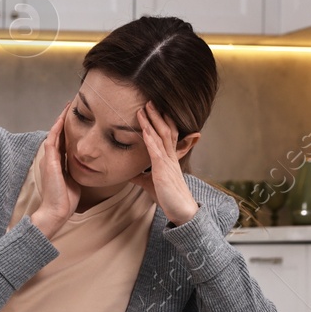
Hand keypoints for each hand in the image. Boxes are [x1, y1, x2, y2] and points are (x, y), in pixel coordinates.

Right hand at [31, 106, 80, 241]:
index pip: (63, 142)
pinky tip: (63, 117)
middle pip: (58, 134)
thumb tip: (89, 164)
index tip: (77, 119)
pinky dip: (57, 127)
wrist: (57, 210)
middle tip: (73, 106)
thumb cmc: (66, 200)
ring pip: (55, 133)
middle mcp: (52, 158)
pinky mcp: (50, 159)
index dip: (69, 130)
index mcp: (57, 163)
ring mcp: (49, 158)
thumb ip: (77, 169)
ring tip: (68, 107)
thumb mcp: (75, 180)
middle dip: (65, 121)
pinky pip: (53, 138)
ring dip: (61, 120)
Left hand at [130, 101, 198, 225]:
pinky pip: (156, 151)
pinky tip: (144, 130)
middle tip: (149, 101)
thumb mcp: (150, 183)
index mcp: (169, 158)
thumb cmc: (168, 197)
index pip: (166, 135)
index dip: (160, 121)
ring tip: (145, 108)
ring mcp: (168, 162)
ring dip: (152, 121)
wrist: (182, 210)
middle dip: (157, 115)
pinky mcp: (163, 170)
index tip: (152, 110)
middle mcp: (170, 157)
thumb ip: (140, 176)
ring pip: (161, 136)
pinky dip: (150, 139)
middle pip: (165, 130)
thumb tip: (128, 173)